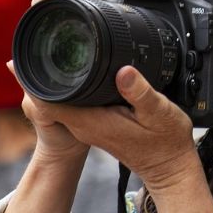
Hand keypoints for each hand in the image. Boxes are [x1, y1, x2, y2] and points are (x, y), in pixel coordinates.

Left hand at [8, 0, 90, 164]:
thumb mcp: (46, 116)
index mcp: (32, 65)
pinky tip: (86, 18)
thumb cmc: (57, 135)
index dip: (44, 0)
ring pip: (53, 28)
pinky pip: (67, 40)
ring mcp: (51, 63)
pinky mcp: (65, 68)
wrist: (67, 150)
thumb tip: (11, 65)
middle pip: (41, 20)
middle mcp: (38, 60)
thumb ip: (34, 97)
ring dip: (62, 7)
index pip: (32, 23)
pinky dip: (73, 25)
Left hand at [45, 66, 198, 192]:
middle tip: (61, 45)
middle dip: (51, 71)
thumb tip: (123, 71)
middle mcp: (84, 125)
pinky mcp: (96, 124)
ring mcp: (88, 126)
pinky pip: (76, 102)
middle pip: (50, 96)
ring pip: (62, 98)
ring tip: (73, 55)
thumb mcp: (159, 112)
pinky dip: (79, 87)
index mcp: (92, 121)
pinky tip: (91, 74)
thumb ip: (139, 91)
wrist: (170, 167)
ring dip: (64, 78)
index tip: (48, 55)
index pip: (48, 101)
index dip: (42, 77)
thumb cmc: (166, 142)